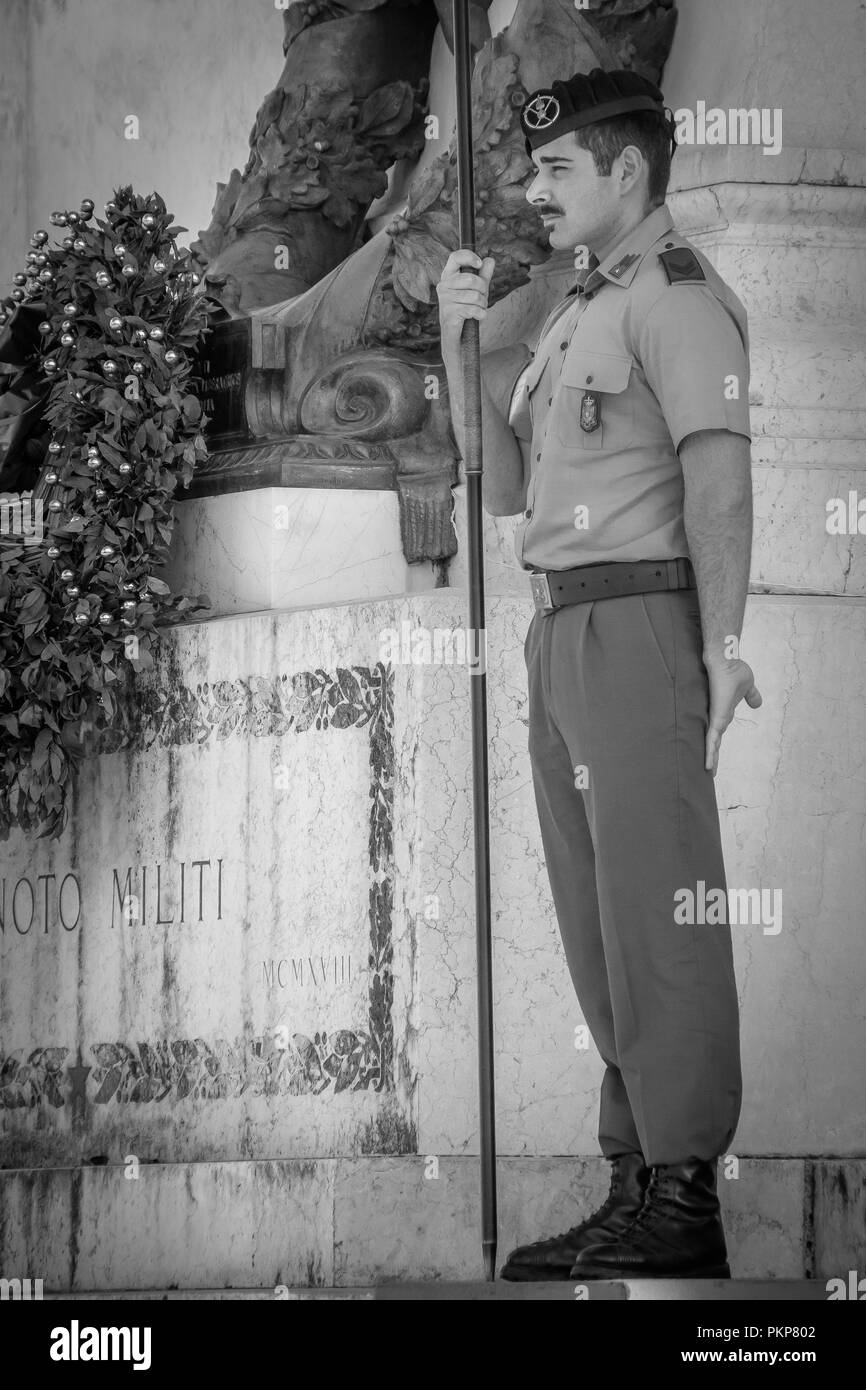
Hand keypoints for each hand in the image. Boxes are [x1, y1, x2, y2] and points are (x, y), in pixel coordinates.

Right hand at [436, 249, 494, 351]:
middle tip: (482, 299)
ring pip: (475, 296)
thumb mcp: (476, 290)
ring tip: (479, 309)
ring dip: (483, 304)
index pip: (455, 257)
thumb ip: (483, 275)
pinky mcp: (449, 313)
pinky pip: (473, 309)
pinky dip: (480, 314)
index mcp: (448, 276)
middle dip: (483, 290)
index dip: (468, 256)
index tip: (479, 264)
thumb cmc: (465, 309)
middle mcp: (443, 285)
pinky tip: (477, 317)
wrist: (457, 336)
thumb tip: (490, 260)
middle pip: (472, 279)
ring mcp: (445, 299)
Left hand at [703, 654, 761, 775]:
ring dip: (711, 759)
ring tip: (709, 773)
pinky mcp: (715, 719)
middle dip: (713, 756)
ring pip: (712, 744)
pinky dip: (710, 753)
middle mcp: (717, 717)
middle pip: (714, 742)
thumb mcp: (748, 686)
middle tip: (710, 771)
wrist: (726, 661)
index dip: (717, 744)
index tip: (715, 755)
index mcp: (723, 712)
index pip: (719, 732)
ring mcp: (715, 719)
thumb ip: (751, 696)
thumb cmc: (733, 670)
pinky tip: (707, 766)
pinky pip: (712, 739)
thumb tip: (758, 704)